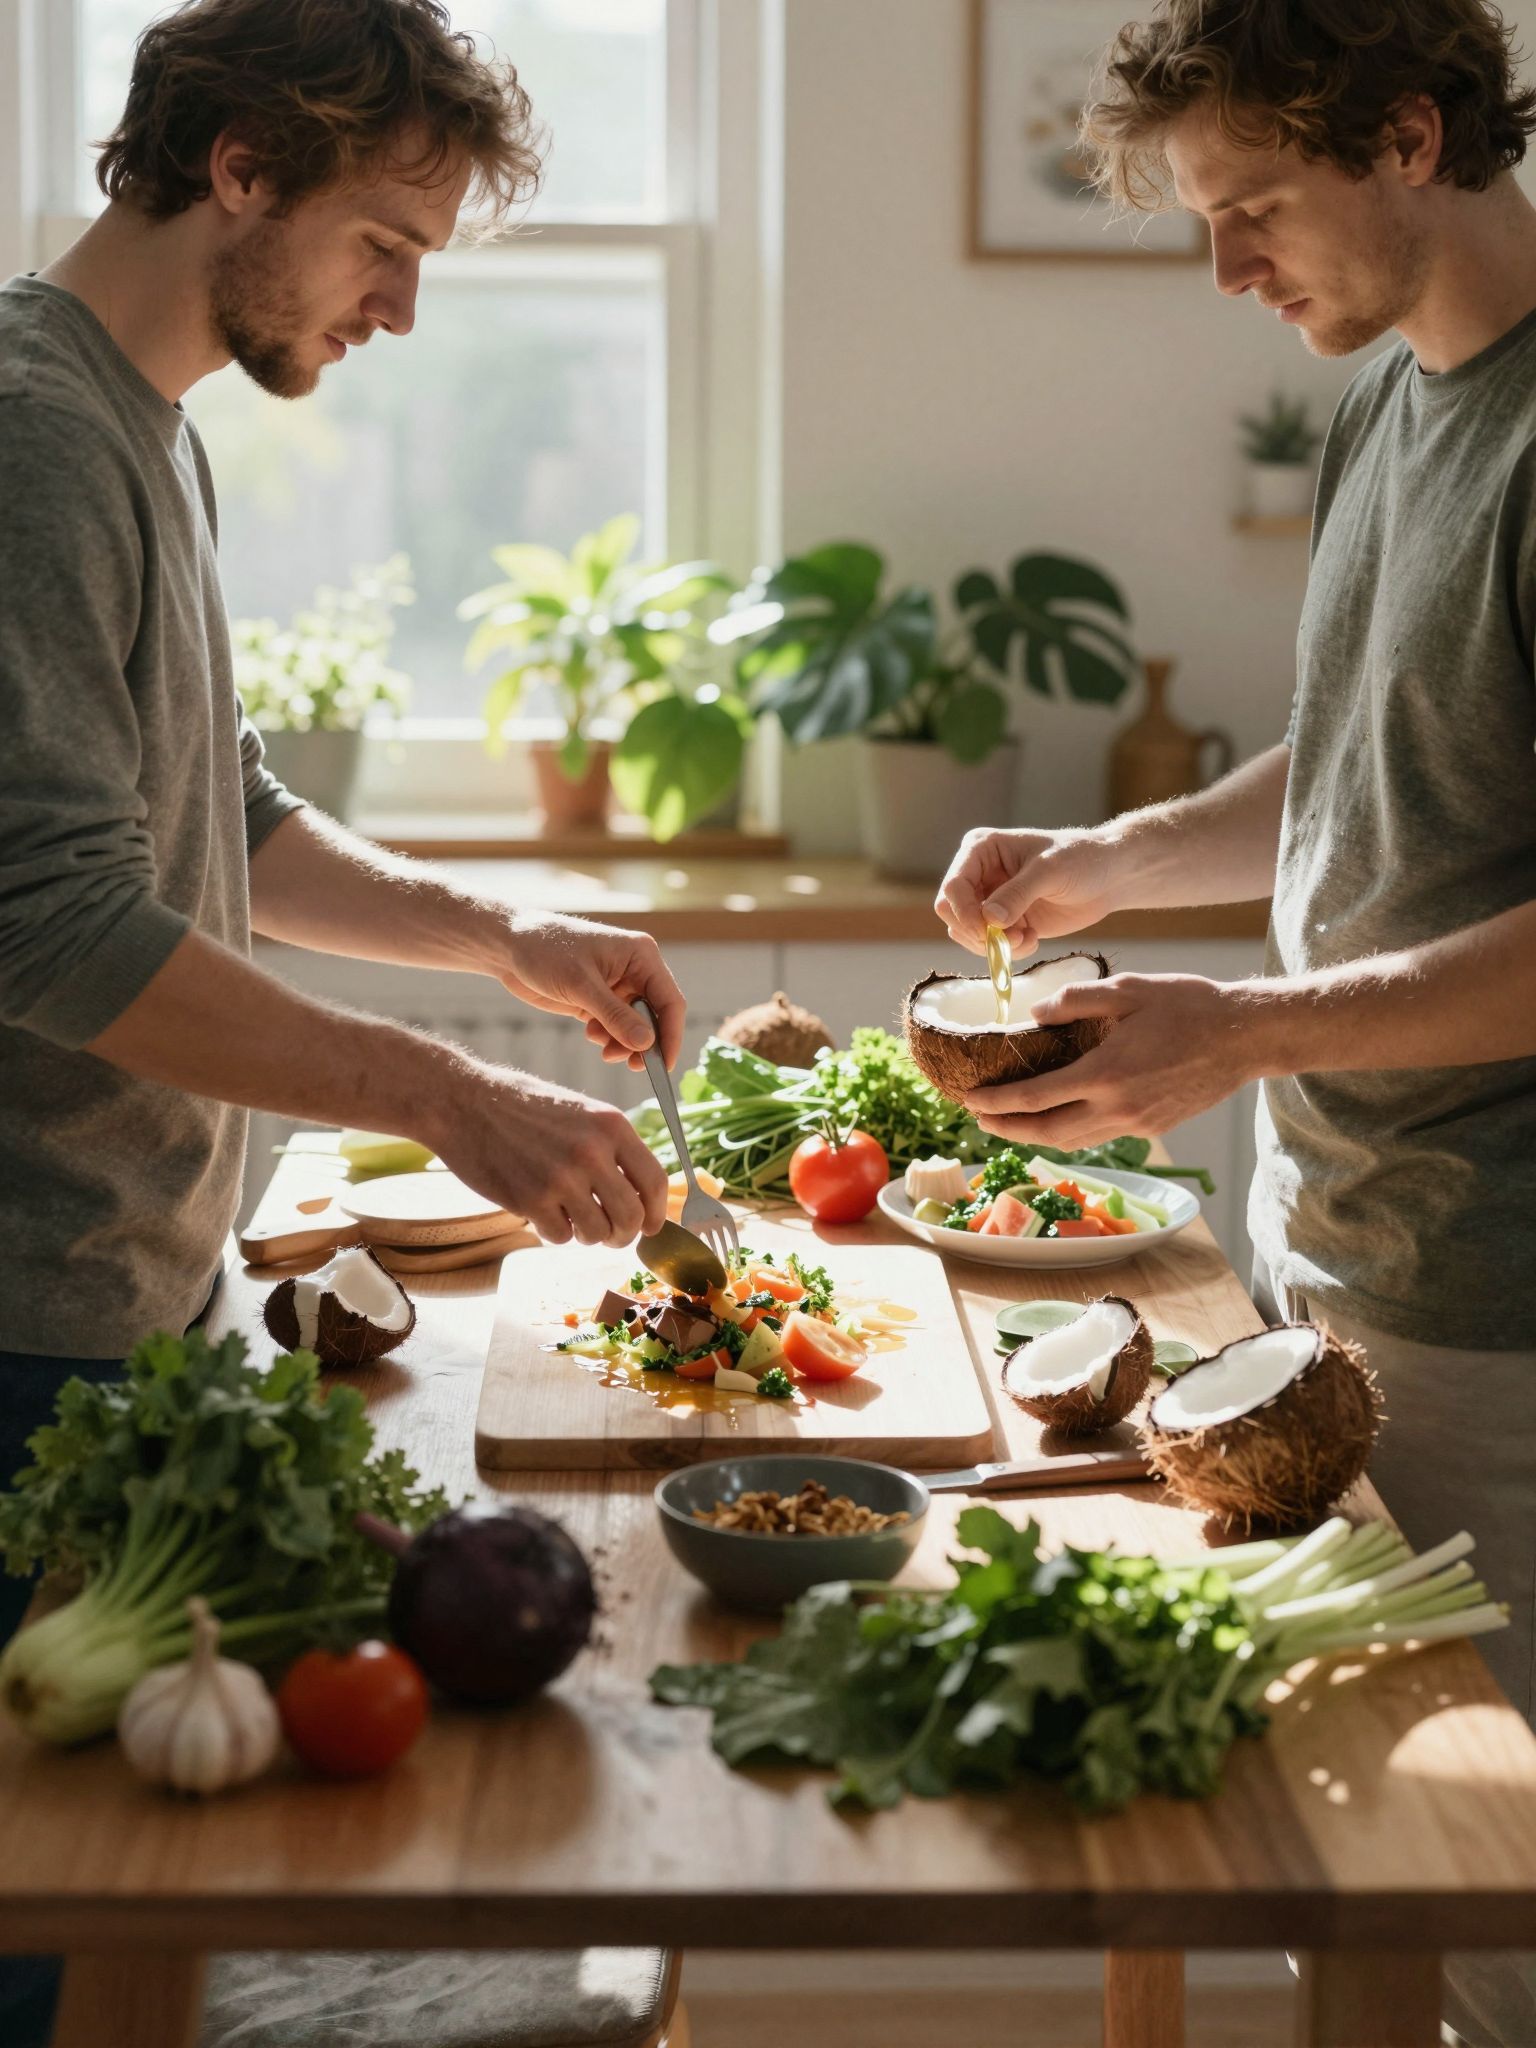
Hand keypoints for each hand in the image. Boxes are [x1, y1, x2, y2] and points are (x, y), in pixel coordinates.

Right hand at [425, 1057, 669, 1245]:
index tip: (650, 1226)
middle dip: (623, 1235)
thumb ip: (613, 1148)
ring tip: (571, 1217)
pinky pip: (560, 1237)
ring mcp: (561, 1177)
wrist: (464, 1102)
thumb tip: (643, 1197)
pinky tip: (541, 1210)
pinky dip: (554, 1231)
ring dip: (588, 1235)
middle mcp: (592, 1151)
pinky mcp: (531, 1199)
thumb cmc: (523, 1108)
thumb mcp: (582, 1113)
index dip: (657, 1213)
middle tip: (609, 1234)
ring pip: (598, 1233)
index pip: (655, 1182)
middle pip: (632, 1217)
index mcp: (612, 1125)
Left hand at [492, 912, 686, 1072]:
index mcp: (641, 956)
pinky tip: (591, 1034)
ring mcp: (617, 986)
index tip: (663, 1066)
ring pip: (635, 1026)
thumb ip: (616, 1016)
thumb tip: (647, 1044)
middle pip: (655, 1017)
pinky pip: (616, 1026)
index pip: (670, 1001)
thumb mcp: (580, 986)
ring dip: (623, 1042)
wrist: (509, 946)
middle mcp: (635, 970)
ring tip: (603, 1049)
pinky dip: (608, 1037)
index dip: (670, 1035)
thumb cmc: (545, 951)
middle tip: (628, 1064)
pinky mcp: (599, 999)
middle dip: (642, 1042)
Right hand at [935, 827, 1128, 959]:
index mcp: (981, 849)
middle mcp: (979, 874)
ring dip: (993, 944)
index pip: (954, 885)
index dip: (964, 912)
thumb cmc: (1080, 859)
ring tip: (1027, 939)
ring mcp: (990, 899)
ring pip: (966, 932)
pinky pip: (988, 944)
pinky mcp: (1004, 922)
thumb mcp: (1050, 871)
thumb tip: (989, 919)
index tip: (988, 931)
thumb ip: (1018, 894)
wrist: (1108, 877)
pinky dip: (1007, 950)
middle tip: (1009, 939)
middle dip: (977, 931)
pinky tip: (1032, 939)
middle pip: (951, 911)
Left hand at [959, 973, 1264, 1147]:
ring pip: (1074, 1140)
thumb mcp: (1127, 989)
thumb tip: (1034, 1016)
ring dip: (1039, 1134)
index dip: (997, 1104)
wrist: (1245, 1038)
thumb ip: (1074, 1001)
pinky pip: (1101, 1135)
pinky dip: (1073, 1129)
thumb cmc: (1188, 1006)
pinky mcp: (1153, 1128)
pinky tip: (1063, 1114)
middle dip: (1008, 1130)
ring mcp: (1137, 1124)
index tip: (970, 1101)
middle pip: (1048, 1132)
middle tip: (980, 1120)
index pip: (1034, 1099)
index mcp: (1105, 1074)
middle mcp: (1117, 1108)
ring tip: (1013, 1122)